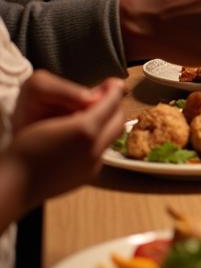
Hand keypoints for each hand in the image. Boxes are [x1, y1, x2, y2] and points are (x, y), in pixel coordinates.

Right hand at [6, 73, 124, 210]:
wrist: (14, 185)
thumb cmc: (25, 148)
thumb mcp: (49, 118)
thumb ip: (79, 104)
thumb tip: (99, 93)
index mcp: (85, 130)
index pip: (112, 103)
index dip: (114, 91)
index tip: (113, 83)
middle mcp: (95, 148)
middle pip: (118, 120)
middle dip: (115, 107)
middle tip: (105, 98)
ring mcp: (93, 165)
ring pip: (112, 136)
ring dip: (107, 124)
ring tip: (91, 117)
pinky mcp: (89, 176)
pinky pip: (102, 152)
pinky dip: (98, 140)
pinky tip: (81, 138)